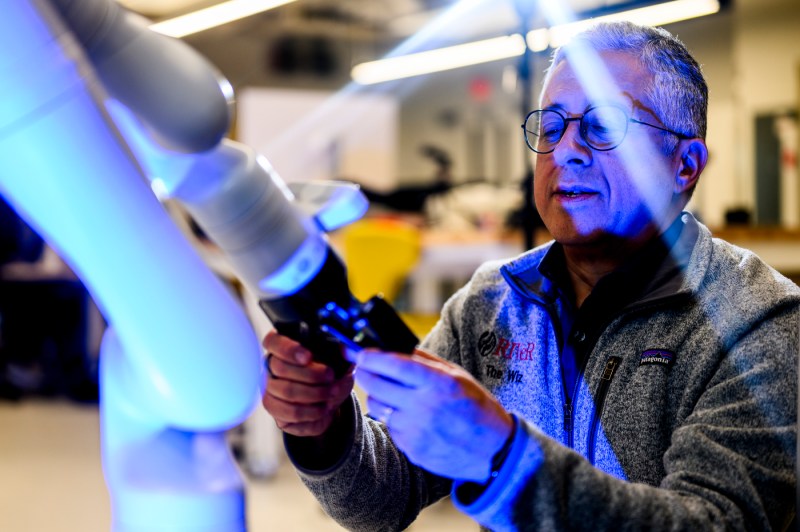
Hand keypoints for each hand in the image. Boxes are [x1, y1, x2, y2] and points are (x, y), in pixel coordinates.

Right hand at [261, 330, 353, 436]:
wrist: (328, 403)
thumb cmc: (330, 378)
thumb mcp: (339, 363)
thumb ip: (340, 354)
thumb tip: (343, 349)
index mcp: (283, 347)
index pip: (273, 342)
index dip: (288, 349)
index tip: (308, 357)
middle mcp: (271, 366)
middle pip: (281, 367)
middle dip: (311, 374)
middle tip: (330, 377)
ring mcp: (269, 388)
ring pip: (287, 391)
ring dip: (314, 393)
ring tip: (331, 393)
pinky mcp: (274, 409)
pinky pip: (290, 412)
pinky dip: (311, 411)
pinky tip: (322, 408)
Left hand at [350, 348, 513, 481]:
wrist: (493, 450)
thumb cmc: (476, 407)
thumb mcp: (458, 376)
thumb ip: (426, 361)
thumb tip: (396, 347)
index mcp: (438, 383)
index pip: (394, 365)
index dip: (372, 357)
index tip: (362, 352)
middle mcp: (424, 406)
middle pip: (377, 385)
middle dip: (365, 373)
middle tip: (363, 367)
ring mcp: (416, 430)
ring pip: (377, 406)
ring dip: (376, 395)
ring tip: (387, 391)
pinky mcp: (412, 449)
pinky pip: (389, 426)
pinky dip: (392, 417)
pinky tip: (407, 414)